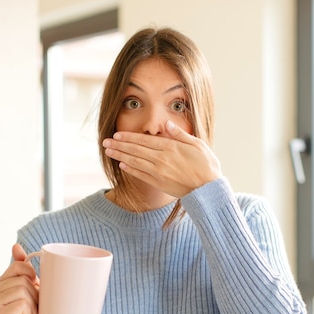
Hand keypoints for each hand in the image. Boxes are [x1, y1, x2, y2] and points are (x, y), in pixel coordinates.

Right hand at [0, 244, 51, 313]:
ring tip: (32, 311)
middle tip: (35, 304)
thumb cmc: (37, 307)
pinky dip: (31, 311)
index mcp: (1, 282)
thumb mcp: (33, 283)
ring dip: (34, 302)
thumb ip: (22, 265)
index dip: (31, 274)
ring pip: (22, 290)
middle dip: (35, 292)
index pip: (18, 266)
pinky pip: (21, 303)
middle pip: (22, 280)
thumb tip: (15, 245)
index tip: (35, 285)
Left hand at [103, 120, 221, 197]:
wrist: (208, 189)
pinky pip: (141, 175)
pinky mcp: (159, 183)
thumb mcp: (198, 144)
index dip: (129, 137)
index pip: (144, 141)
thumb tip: (167, 124)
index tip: (117, 134)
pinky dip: (130, 169)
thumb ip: (180, 134)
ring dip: (120, 156)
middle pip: (136, 150)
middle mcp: (162, 159)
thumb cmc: (206, 165)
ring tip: (109, 151)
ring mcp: (159, 172)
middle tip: (105, 141)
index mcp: (171, 148)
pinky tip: (122, 164)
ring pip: (135, 162)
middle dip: (119, 145)